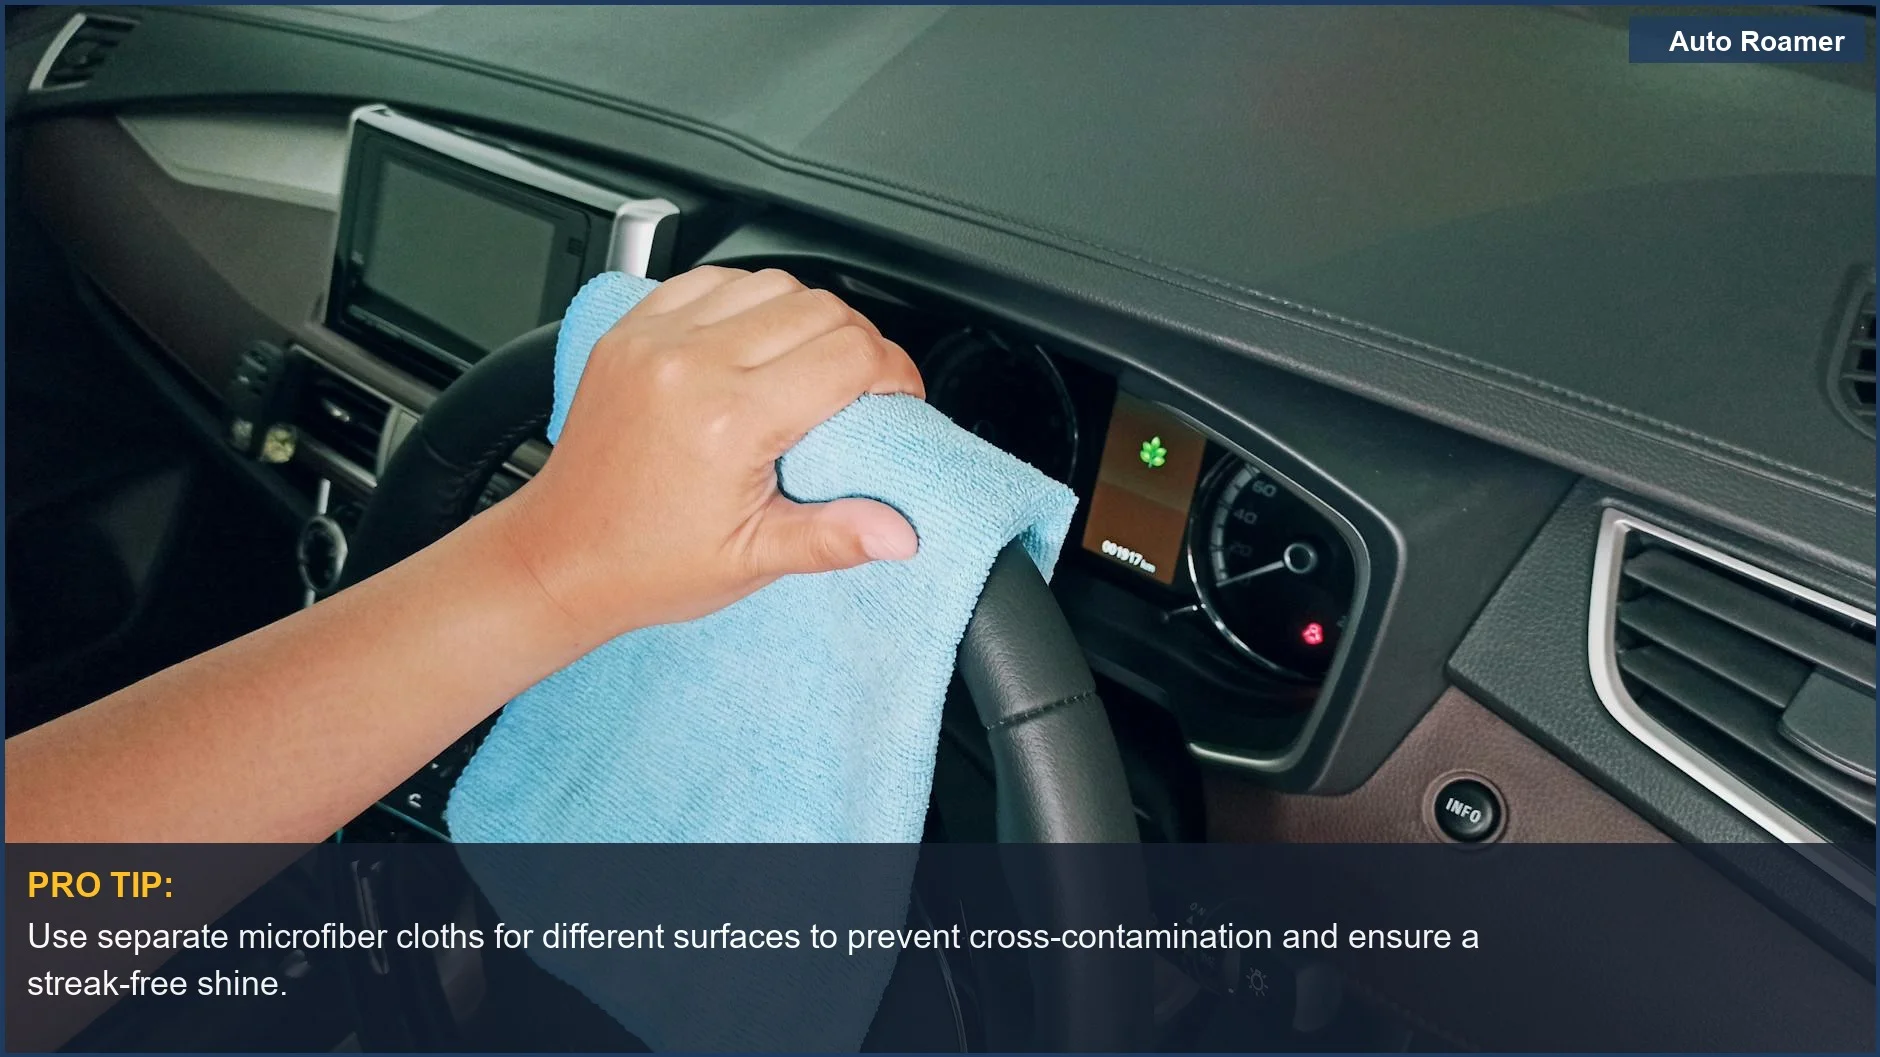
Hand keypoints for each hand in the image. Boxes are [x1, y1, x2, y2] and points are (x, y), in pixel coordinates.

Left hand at [486, 266, 924, 640]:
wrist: (559, 558)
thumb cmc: (645, 563)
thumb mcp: (752, 561)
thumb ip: (834, 538)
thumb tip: (901, 533)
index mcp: (728, 420)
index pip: (849, 355)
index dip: (894, 373)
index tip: (898, 399)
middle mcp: (690, 365)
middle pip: (820, 309)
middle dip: (860, 343)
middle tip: (863, 388)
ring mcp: (656, 340)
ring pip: (771, 283)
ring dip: (807, 316)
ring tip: (811, 364)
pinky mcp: (631, 331)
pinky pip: (710, 280)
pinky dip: (748, 299)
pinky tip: (757, 338)